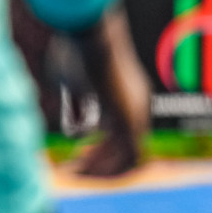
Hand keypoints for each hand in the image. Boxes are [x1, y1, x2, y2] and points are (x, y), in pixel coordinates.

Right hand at [73, 8, 150, 177]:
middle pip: (127, 149)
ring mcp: (137, 114)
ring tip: (76, 174)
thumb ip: (79, 108)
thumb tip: (79, 132)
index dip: (101, 150)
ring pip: (130, 158)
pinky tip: (83, 170)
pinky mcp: (130, 120)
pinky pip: (130, 158)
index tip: (78, 152)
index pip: (123, 135)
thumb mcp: (73, 84)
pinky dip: (107, 169)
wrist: (93, 38)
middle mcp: (138, 107)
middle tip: (74, 171)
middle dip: (100, 164)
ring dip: (102, 170)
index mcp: (129, 97)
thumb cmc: (78, 54)